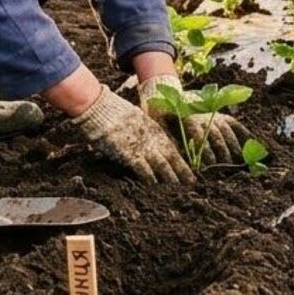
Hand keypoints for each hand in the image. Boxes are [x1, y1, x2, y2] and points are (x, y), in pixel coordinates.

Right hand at [70, 86, 195, 183]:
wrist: (100, 107)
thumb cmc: (114, 111)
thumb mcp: (135, 117)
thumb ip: (143, 129)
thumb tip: (148, 138)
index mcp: (153, 128)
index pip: (172, 145)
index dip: (181, 157)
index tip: (190, 166)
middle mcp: (151, 137)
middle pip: (171, 156)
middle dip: (182, 170)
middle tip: (192, 182)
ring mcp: (141, 145)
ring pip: (161, 163)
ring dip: (170, 176)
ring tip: (179, 187)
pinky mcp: (128, 151)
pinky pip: (142, 166)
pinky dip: (149, 176)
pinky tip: (155, 184)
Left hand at [138, 74, 250, 167]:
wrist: (165, 88)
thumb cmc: (159, 111)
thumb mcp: (157, 121)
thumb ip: (165, 134)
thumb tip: (171, 153)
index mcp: (186, 115)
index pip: (198, 131)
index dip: (204, 146)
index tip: (209, 161)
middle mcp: (201, 113)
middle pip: (214, 131)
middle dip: (221, 149)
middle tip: (225, 165)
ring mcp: (212, 112)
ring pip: (225, 128)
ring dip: (232, 144)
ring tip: (238, 160)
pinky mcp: (218, 113)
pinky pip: (233, 122)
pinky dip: (242, 131)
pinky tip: (251, 142)